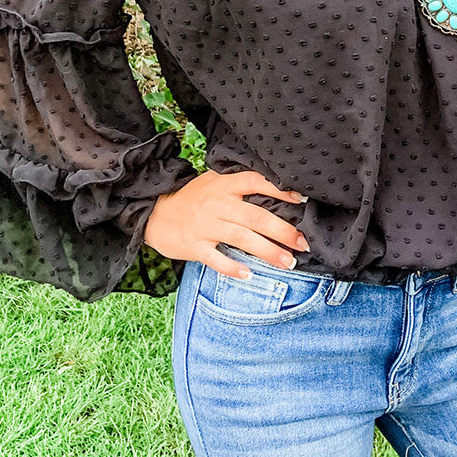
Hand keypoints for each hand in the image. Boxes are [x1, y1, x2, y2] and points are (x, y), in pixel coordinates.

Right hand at [143, 169, 309, 278]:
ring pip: (241, 238)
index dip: (279, 189)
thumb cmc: (191, 198)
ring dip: (267, 251)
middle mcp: (217, 203)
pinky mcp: (194, 246)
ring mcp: (205, 225)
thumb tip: (276, 189)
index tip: (301, 199)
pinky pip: (216, 258)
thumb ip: (238, 185)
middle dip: (282, 231)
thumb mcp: (213, 182)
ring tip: (287, 262)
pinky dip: (232, 268)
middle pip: (255, 216)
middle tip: (303, 243)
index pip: (255, 181)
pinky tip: (249, 275)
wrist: (154, 213)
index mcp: (224, 185)